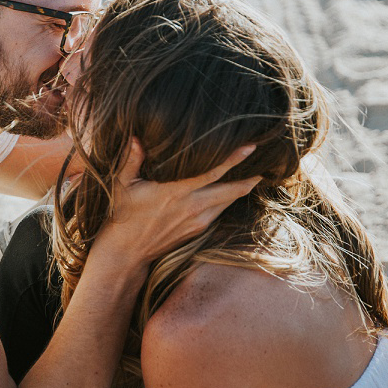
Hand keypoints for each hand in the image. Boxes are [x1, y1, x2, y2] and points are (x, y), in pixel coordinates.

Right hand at [95, 140, 259, 267]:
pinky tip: (232, 193)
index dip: (233, 160)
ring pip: (228, 202)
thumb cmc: (123, 213)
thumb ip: (131, 160)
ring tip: (254, 176)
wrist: (127, 250)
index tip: (250, 148)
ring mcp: (197, 221)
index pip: (212, 173)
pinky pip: (219, 211)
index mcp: (175, 192)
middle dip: (249, 178)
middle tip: (264, 165)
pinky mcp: (197, 230)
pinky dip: (228, 201)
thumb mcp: (122, 184)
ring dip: (241, 190)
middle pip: (230, 191)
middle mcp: (191, 207)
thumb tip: (135, 137)